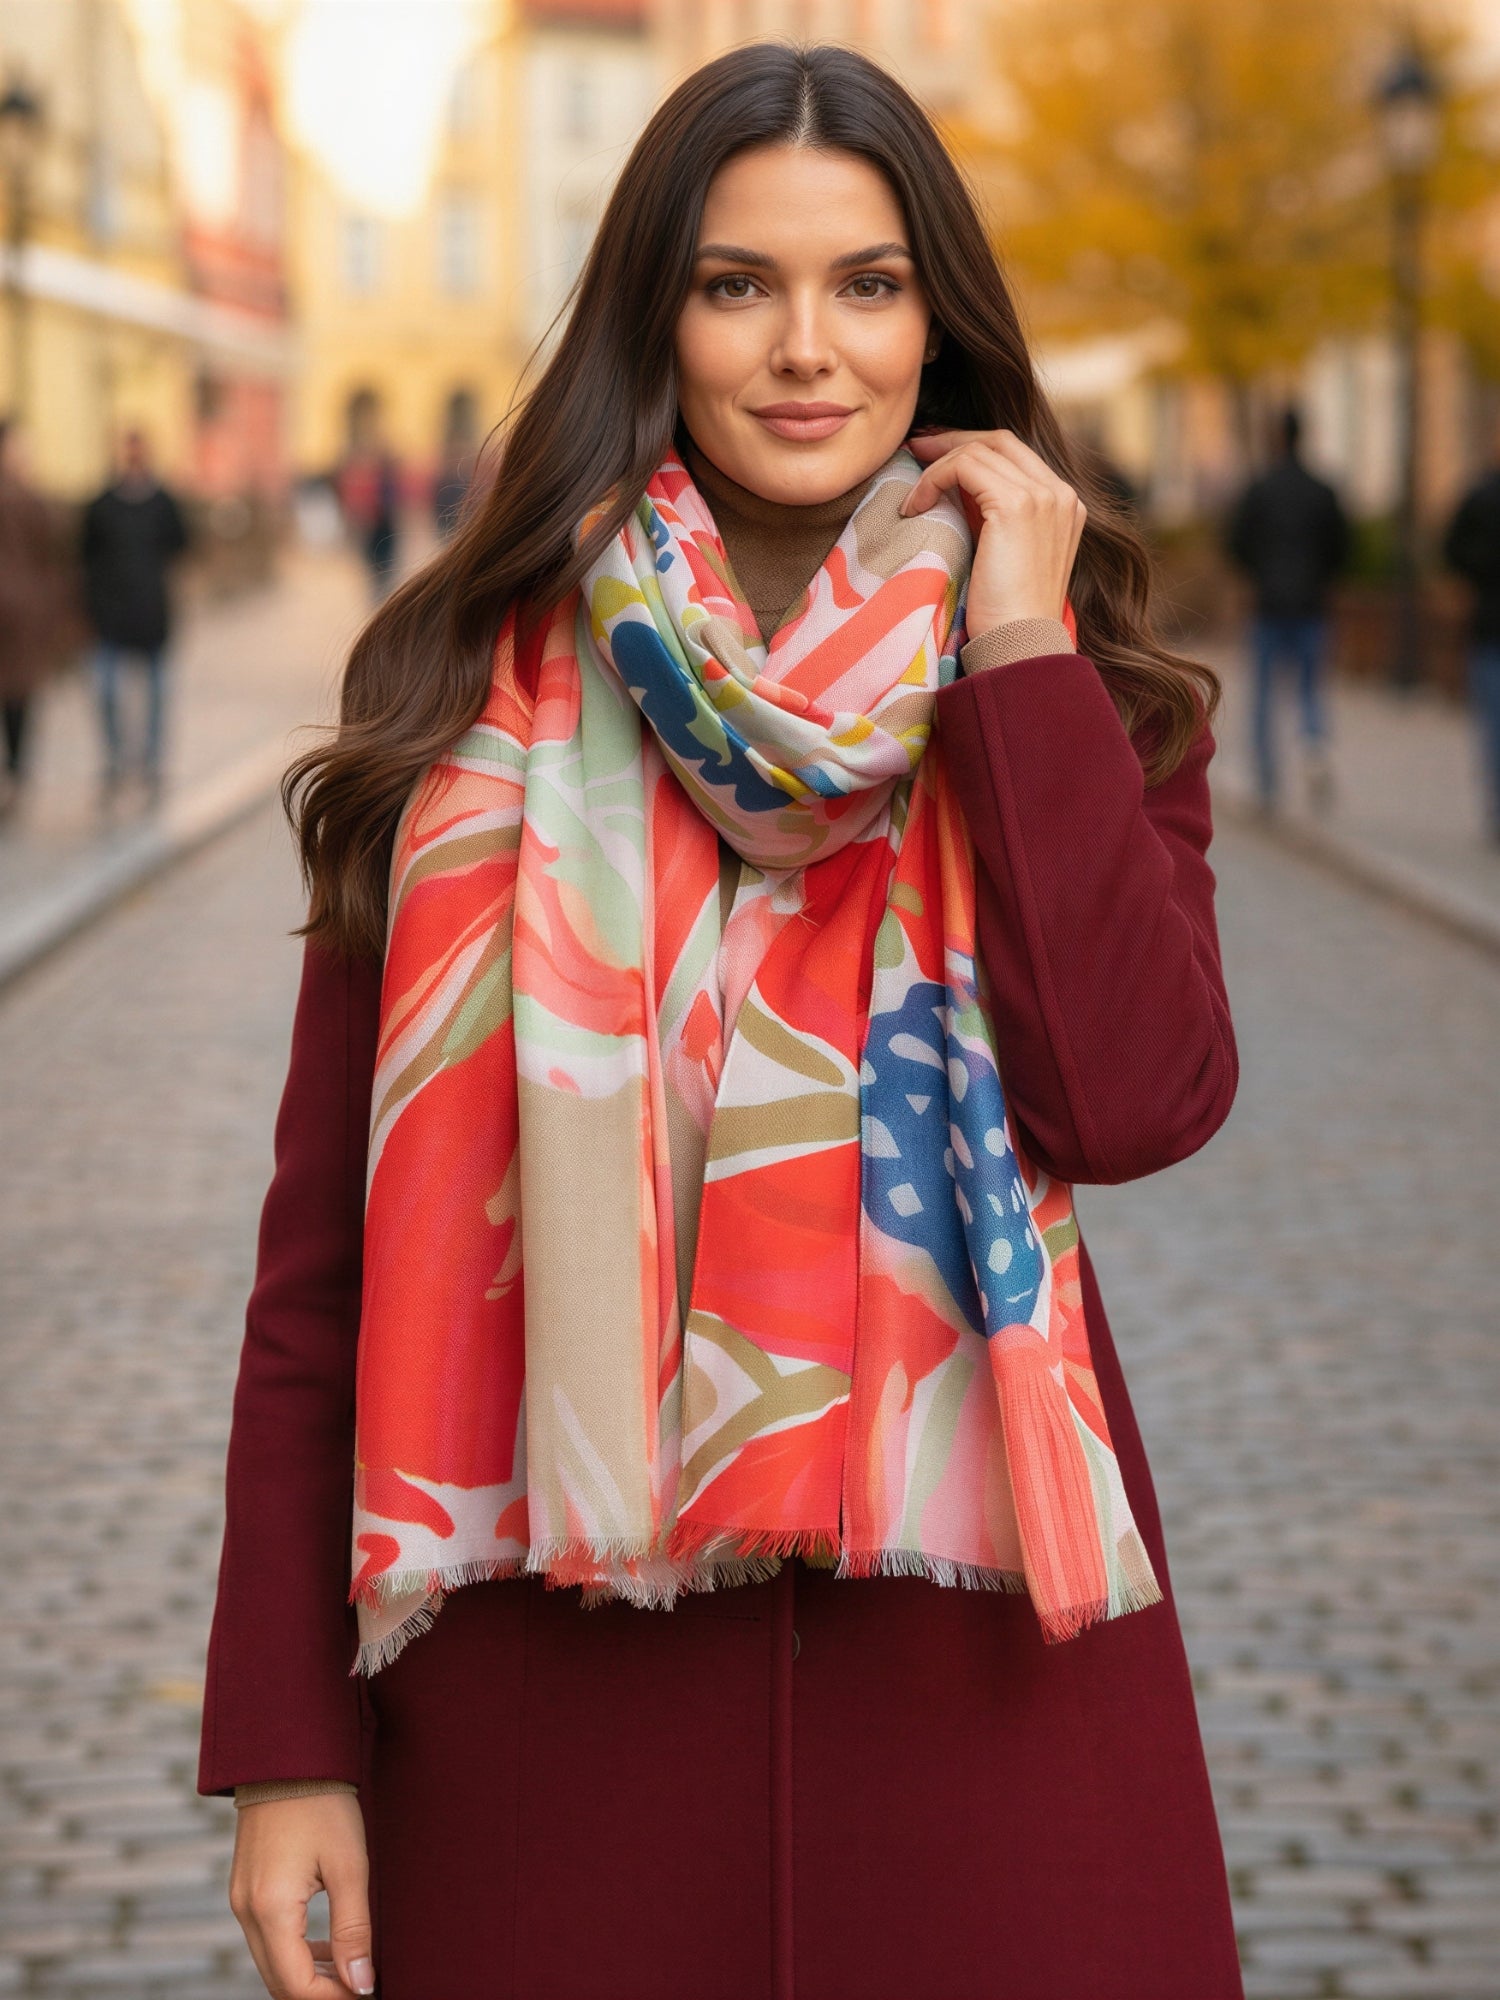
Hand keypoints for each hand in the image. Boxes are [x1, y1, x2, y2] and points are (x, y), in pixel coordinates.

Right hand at [229, 1793, 373, 1997]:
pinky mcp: (244, 1889)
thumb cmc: (324, 1804)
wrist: (287, 1755)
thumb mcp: (349, 1865)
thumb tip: (361, 1984)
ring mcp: (240, 1901)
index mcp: (270, 1909)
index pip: (295, 1986)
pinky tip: (327, 1944)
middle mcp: (246, 1912)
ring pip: (271, 1963)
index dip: (333, 1999)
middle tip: (361, 1986)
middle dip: (320, 1993)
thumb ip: (353, 1930)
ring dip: (308, 1975)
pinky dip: (295, 1952)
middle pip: (278, 1982)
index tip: (367, 1992)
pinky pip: (266, 1939)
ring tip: (351, 1970)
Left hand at [900, 428, 1085, 638]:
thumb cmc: (1007, 616)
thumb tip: (955, 492)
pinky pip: (965, 467)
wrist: (1020, 645)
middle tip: (915, 447)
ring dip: (937, 464)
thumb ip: (994, 520)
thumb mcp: (1006, 555)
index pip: (1014, 454)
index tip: (933, 456)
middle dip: (952, 441)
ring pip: (979, 450)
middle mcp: (1060, 493)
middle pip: (1000, 441)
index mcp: (1064, 504)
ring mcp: (1044, 496)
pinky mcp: (1018, 505)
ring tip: (910, 490)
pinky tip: (915, 506)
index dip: (970, 447)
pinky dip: (933, 479)